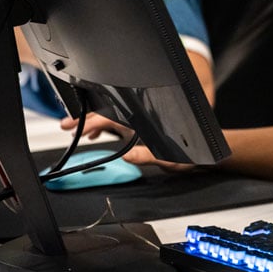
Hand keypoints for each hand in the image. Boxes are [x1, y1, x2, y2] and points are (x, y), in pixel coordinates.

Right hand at [58, 112, 195, 172]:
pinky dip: (105, 126)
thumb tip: (129, 155)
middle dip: (84, 119)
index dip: (87, 120)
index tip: (70, 124)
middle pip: (106, 114)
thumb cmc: (191, 152)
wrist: (207, 151)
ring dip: (93, 122)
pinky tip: (98, 135)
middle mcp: (139, 120)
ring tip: (78, 130)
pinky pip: (119, 123)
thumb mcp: (167, 157)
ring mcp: (140, 123)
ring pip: (111, 118)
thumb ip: (147, 155)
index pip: (108, 118)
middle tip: (65, 126)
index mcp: (141, 122)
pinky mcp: (143, 128)